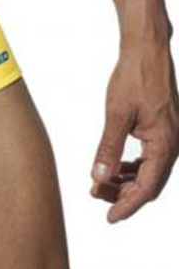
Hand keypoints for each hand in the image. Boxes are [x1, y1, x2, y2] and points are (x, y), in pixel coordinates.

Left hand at [91, 36, 178, 221]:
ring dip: (126, 180)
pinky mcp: (162, 128)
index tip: (109, 217)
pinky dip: (132, 165)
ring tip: (101, 183)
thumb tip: (99, 176)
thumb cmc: (133, 78)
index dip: (127, 205)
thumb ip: (109, 147)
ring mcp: (168, 137)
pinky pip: (149, 156)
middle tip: (97, 196)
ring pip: (149, 171)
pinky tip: (115, 166)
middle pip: (149, 183)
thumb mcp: (116, 114)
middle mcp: (171, 145)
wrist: (146, 51)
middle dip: (123, 194)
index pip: (145, 188)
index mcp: (164, 145)